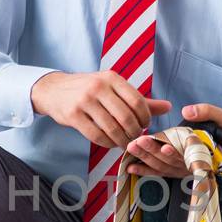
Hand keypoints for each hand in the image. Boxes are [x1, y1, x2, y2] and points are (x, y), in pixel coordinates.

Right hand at [31, 70, 171, 149]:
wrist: (53, 90)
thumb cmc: (89, 89)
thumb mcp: (114, 88)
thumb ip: (140, 100)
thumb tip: (168, 107)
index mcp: (112, 78)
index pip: (138, 102)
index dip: (146, 119)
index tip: (145, 127)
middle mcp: (98, 87)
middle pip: (126, 118)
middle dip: (135, 133)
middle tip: (135, 138)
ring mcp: (84, 101)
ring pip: (112, 129)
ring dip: (122, 141)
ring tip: (124, 143)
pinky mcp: (73, 115)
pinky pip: (96, 135)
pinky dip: (107, 143)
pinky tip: (110, 143)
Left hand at [123, 102, 221, 178]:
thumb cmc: (219, 133)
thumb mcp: (220, 118)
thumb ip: (207, 112)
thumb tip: (187, 111)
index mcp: (202, 150)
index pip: (187, 153)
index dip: (175, 151)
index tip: (164, 146)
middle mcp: (190, 164)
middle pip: (170, 160)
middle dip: (153, 151)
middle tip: (139, 141)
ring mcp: (181, 170)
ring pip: (161, 166)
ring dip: (146, 158)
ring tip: (132, 148)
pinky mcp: (174, 172)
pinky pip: (157, 173)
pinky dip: (144, 171)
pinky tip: (130, 167)